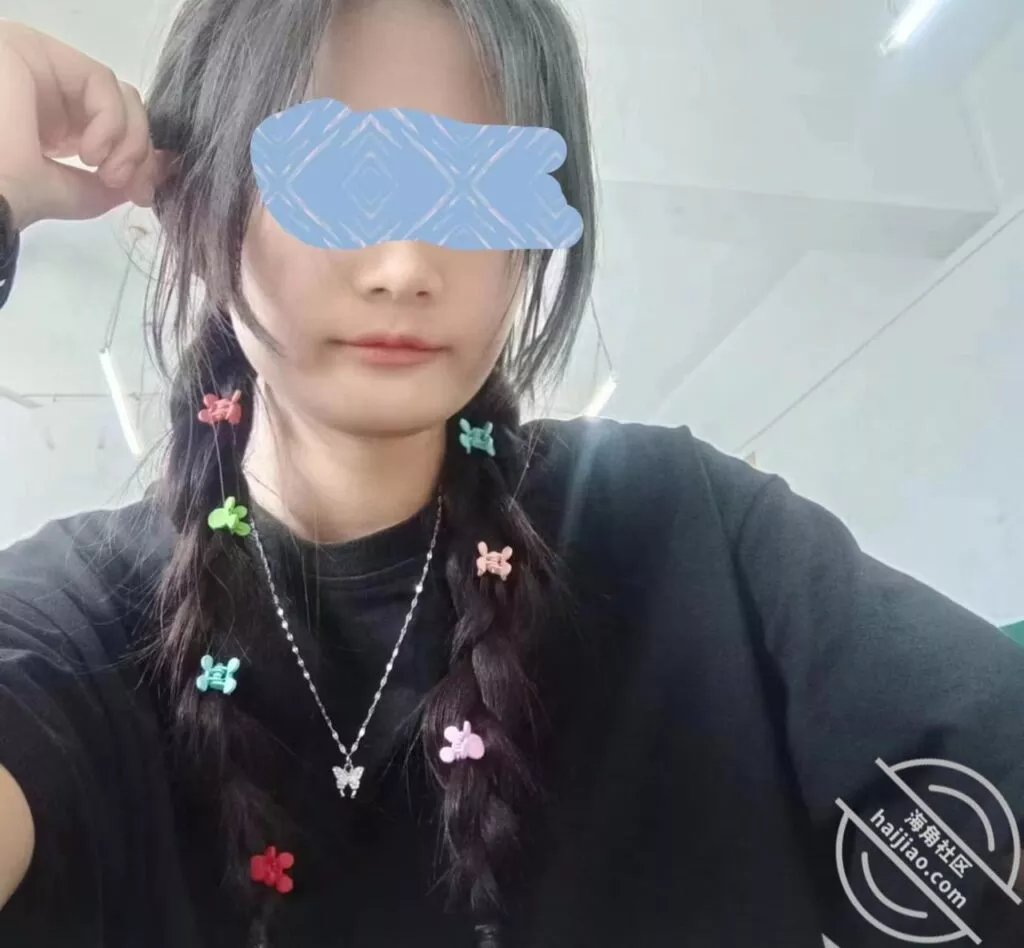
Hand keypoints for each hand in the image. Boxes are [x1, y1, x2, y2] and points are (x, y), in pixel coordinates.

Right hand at [0, 20, 171, 230]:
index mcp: (53, 125)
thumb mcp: (68, 193)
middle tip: (135, 188)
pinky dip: (112, 122)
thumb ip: (104, 185)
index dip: (141, 159)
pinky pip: (101, 79)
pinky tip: (91, 153)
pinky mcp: (35, 48)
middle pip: (124, 108)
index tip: (143, 195)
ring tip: (109, 174)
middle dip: (140, 153)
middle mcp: (49, 94)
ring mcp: (42, 69)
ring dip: (130, 141)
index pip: (116, 127)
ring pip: (119, 93)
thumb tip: (140, 182)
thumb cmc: (11, 191)